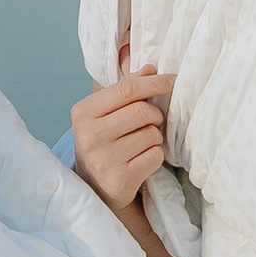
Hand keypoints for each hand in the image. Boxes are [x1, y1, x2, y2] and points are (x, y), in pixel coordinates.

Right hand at [71, 70, 174, 219]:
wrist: (95, 187)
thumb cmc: (103, 142)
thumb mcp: (105, 113)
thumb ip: (126, 89)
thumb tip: (150, 69)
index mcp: (83, 113)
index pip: (126, 89)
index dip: (154, 83)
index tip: (172, 80)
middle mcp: (89, 136)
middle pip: (142, 111)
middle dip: (155, 114)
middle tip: (151, 121)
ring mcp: (103, 160)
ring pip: (151, 134)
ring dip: (154, 137)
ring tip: (141, 143)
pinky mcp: (119, 180)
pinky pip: (155, 156)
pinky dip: (155, 155)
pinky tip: (141, 159)